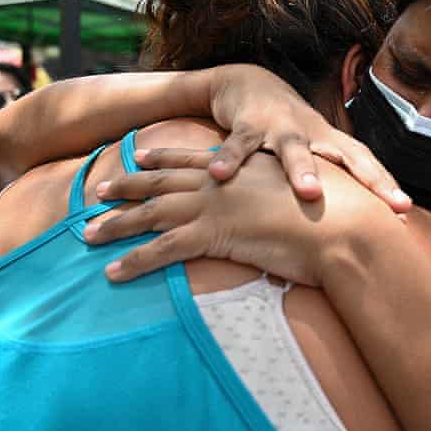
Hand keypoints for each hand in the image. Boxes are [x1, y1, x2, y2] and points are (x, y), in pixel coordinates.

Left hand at [86, 152, 391, 283]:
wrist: (343, 221)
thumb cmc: (334, 212)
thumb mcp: (301, 196)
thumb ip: (281, 199)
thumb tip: (281, 208)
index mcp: (239, 171)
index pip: (193, 160)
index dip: (163, 158)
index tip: (139, 157)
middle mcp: (220, 184)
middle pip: (161, 184)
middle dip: (127, 188)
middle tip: (98, 193)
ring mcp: (213, 207)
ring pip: (152, 215)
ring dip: (117, 226)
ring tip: (87, 235)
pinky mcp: (213, 235)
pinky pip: (163, 251)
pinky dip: (134, 262)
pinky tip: (112, 273)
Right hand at [207, 65, 410, 211]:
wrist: (247, 81)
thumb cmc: (287, 129)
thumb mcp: (311, 150)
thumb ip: (329, 181)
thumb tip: (352, 224)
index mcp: (330, 142)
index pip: (365, 163)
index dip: (385, 184)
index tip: (405, 209)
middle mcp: (313, 133)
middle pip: (343, 156)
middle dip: (365, 179)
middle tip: (382, 205)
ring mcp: (281, 126)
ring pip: (294, 148)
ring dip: (302, 168)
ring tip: (309, 192)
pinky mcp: (247, 122)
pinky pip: (239, 144)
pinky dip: (230, 159)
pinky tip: (219, 176)